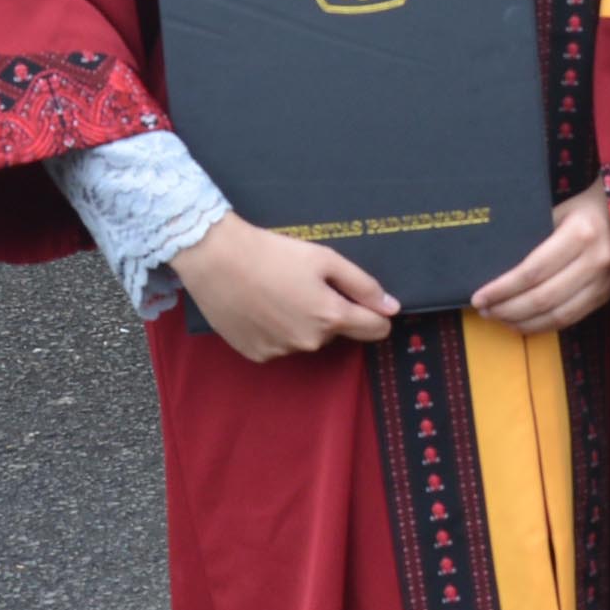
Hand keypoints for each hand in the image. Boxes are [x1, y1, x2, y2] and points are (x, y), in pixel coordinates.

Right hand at [173, 214, 397, 362]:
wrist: (217, 261)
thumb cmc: (274, 254)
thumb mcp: (326, 259)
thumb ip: (363, 286)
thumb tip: (392, 308)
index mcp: (331, 317)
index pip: (374, 330)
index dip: (376, 316)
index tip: (368, 304)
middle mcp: (309, 342)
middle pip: (337, 332)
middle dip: (331, 313)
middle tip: (307, 284)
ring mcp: (280, 351)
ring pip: (307, 339)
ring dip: (303, 321)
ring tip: (280, 292)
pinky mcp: (256, 354)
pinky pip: (281, 345)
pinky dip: (278, 330)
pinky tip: (263, 307)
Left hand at [472, 178, 609, 333]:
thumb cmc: (588, 206)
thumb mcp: (560, 211)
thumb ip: (534, 237)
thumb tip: (497, 264)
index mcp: (580, 233)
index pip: (532, 271)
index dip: (502, 289)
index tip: (478, 297)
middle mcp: (595, 261)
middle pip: (542, 298)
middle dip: (507, 309)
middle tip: (484, 311)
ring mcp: (605, 281)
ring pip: (558, 315)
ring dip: (523, 322)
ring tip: (500, 319)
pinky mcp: (608, 294)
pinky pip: (572, 318)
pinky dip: (545, 325)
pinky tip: (525, 323)